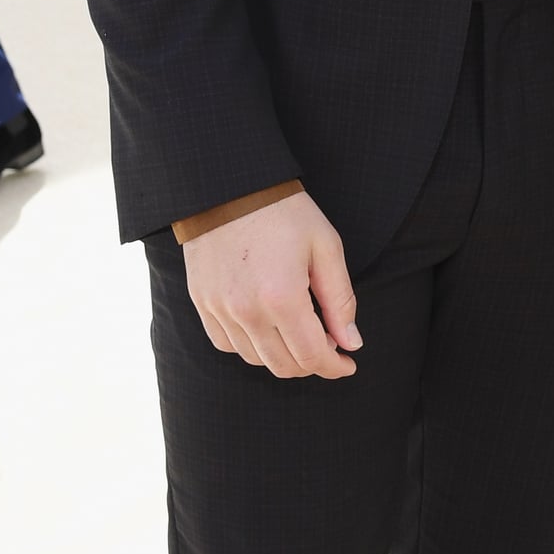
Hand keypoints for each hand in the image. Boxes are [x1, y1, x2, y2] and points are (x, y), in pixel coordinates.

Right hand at [184, 190, 361, 377]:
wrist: (229, 186)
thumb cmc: (284, 212)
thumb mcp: (325, 248)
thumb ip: (340, 301)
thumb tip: (351, 344)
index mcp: (283, 298)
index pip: (312, 357)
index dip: (334, 367)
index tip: (347, 363)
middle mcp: (247, 311)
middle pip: (284, 365)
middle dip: (312, 364)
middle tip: (327, 344)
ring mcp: (219, 309)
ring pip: (255, 359)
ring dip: (282, 355)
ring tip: (298, 330)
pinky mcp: (202, 303)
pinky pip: (227, 344)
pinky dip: (250, 346)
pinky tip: (266, 326)